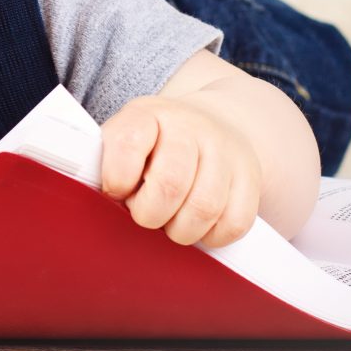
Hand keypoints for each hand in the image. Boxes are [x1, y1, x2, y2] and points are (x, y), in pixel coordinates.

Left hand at [99, 94, 261, 247]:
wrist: (209, 123)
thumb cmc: (154, 144)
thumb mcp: (123, 138)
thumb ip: (106, 163)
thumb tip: (101, 201)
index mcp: (148, 115)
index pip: (127, 143)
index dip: (117, 178)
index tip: (116, 190)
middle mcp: (190, 126)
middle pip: (169, 184)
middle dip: (149, 214)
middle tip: (145, 214)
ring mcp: (224, 150)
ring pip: (204, 207)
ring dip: (181, 230)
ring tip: (171, 222)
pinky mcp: (250, 177)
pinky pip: (234, 222)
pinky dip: (212, 236)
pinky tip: (199, 225)